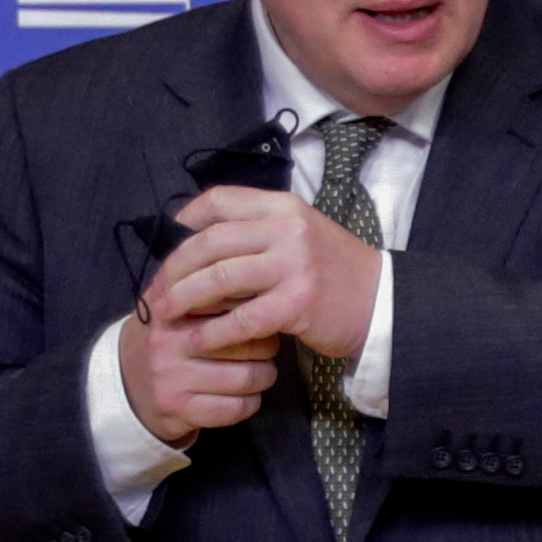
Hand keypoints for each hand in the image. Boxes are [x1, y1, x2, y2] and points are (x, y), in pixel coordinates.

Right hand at [119, 301, 279, 444]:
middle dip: (267, 348)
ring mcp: (171, 378)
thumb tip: (255, 277)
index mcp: (171, 309)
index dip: (259, 312)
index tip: (263, 315)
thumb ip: (207, 287)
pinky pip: (235, 408)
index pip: (233, 304)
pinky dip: (250, 404)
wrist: (123, 381)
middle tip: (263, 348)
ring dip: (263, 377)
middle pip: (248, 343)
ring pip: (246, 378)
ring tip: (258, 371)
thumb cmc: (164, 337)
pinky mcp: (178, 409)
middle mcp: (168, 342)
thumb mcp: (173, 304)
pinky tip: (244, 396)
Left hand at [149, 185, 381, 361]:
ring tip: (166, 313)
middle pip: (210, 242)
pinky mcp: (296, 304)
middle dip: (175, 268)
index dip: (187, 219)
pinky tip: (198, 341)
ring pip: (219, 278)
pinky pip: (240, 318)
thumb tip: (201, 240)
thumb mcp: (303, 233)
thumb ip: (260, 230)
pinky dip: (212, 332)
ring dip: (184, 298)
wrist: (384, 303)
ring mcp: (293, 266)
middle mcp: (288, 229)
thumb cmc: (337, 273)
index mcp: (285, 207)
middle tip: (157, 288)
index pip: (222, 200)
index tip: (170, 240)